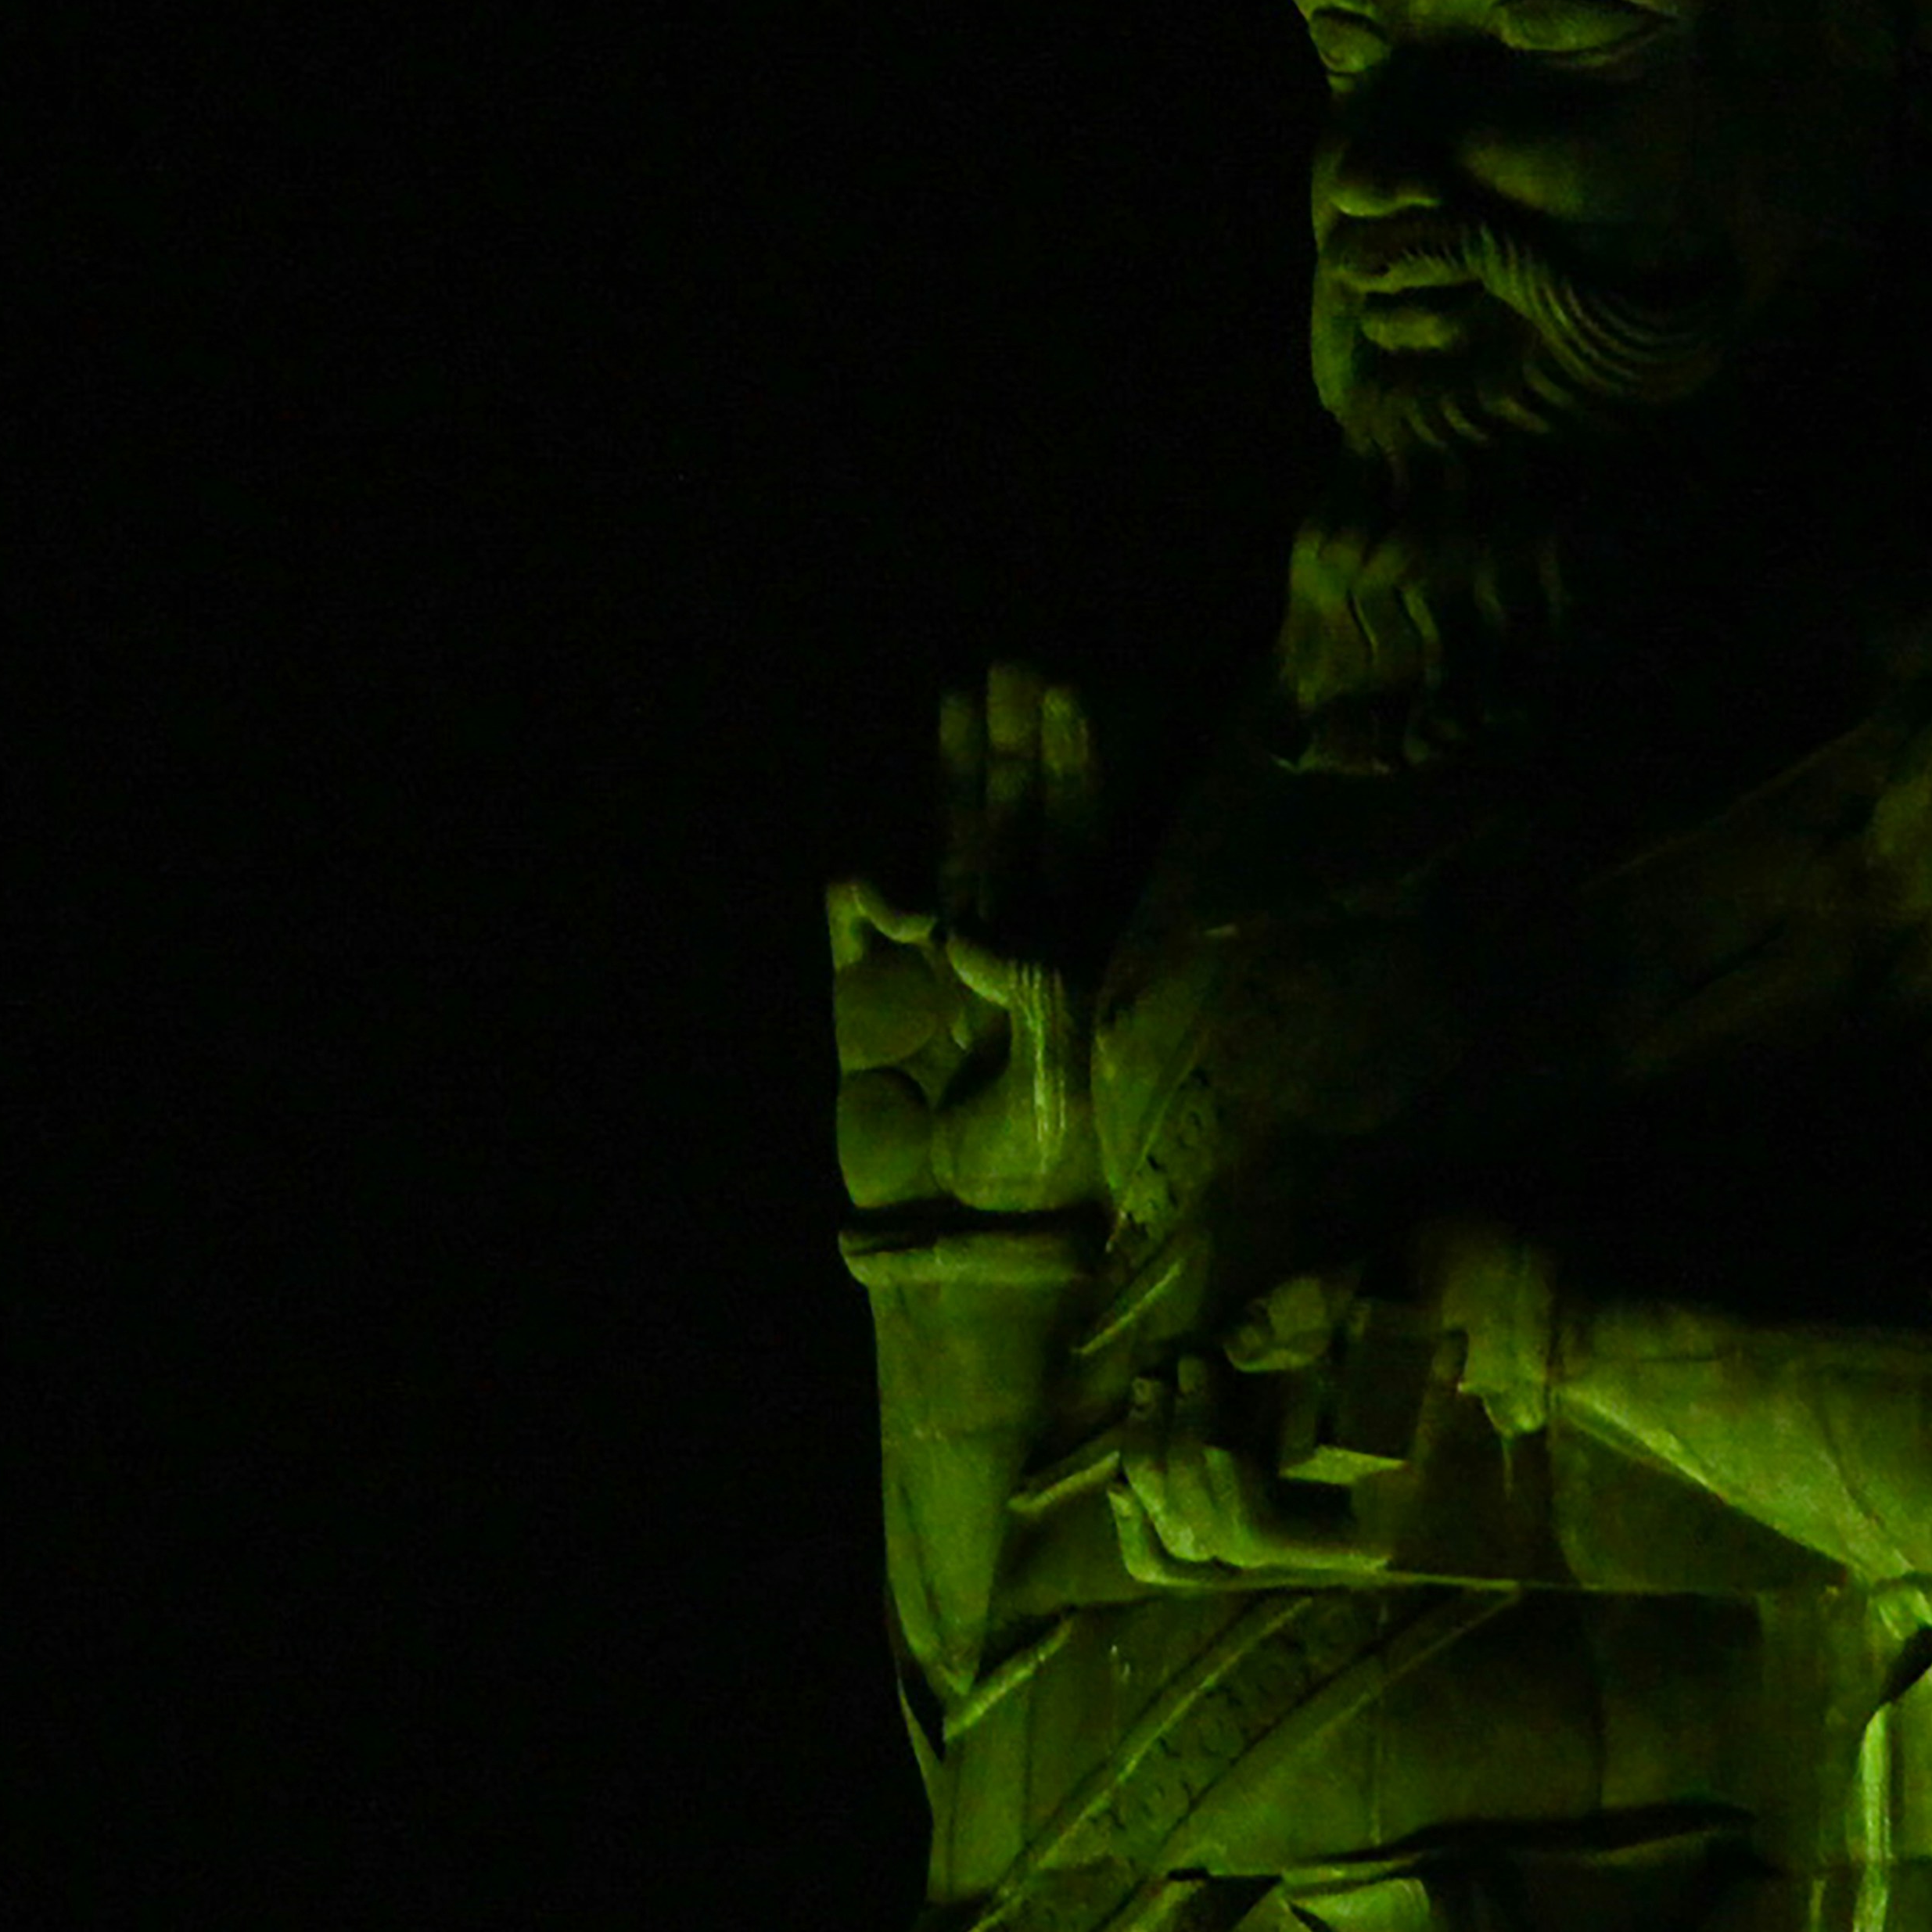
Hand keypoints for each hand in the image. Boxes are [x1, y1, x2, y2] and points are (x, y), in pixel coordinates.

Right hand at [828, 664, 1104, 1214]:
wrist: (970, 1261)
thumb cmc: (1044, 1174)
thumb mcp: (1059, 1076)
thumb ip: (1026, 993)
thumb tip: (966, 927)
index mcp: (1071, 963)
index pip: (1075, 845)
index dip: (1070, 772)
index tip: (1070, 696)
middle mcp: (1008, 961)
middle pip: (1010, 835)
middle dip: (1009, 757)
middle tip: (1010, 670)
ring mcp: (937, 987)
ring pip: (944, 866)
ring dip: (946, 794)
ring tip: (949, 713)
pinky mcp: (867, 1028)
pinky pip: (857, 950)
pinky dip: (856, 911)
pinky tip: (856, 875)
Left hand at [1094, 1227, 1560, 1585]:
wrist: (1461, 1317)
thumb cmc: (1434, 1313)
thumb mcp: (1393, 1304)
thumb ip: (1323, 1315)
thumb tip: (1239, 1341)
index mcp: (1363, 1525)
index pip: (1259, 1533)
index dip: (1215, 1475)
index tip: (1207, 1377)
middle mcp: (1320, 1548)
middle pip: (1213, 1540)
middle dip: (1176, 1454)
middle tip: (1176, 1369)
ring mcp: (1285, 1535)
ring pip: (1188, 1549)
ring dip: (1152, 1469)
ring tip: (1152, 1388)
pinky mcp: (1256, 1512)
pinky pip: (1183, 1557)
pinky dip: (1145, 1525)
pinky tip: (1122, 1477)